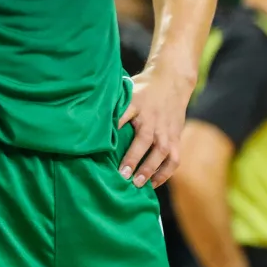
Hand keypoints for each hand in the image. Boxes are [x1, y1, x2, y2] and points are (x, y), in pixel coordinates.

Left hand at [117, 64, 196, 187]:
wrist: (172, 81)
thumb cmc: (143, 90)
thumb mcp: (127, 92)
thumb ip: (114, 107)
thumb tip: (91, 121)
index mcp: (138, 105)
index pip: (124, 117)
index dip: (115, 131)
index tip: (105, 148)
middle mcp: (153, 120)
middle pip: (144, 140)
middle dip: (134, 158)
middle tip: (123, 175)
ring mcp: (166, 131)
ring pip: (161, 152)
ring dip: (150, 169)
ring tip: (138, 184)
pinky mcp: (176, 139)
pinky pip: (173, 159)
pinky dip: (164, 173)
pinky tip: (152, 184)